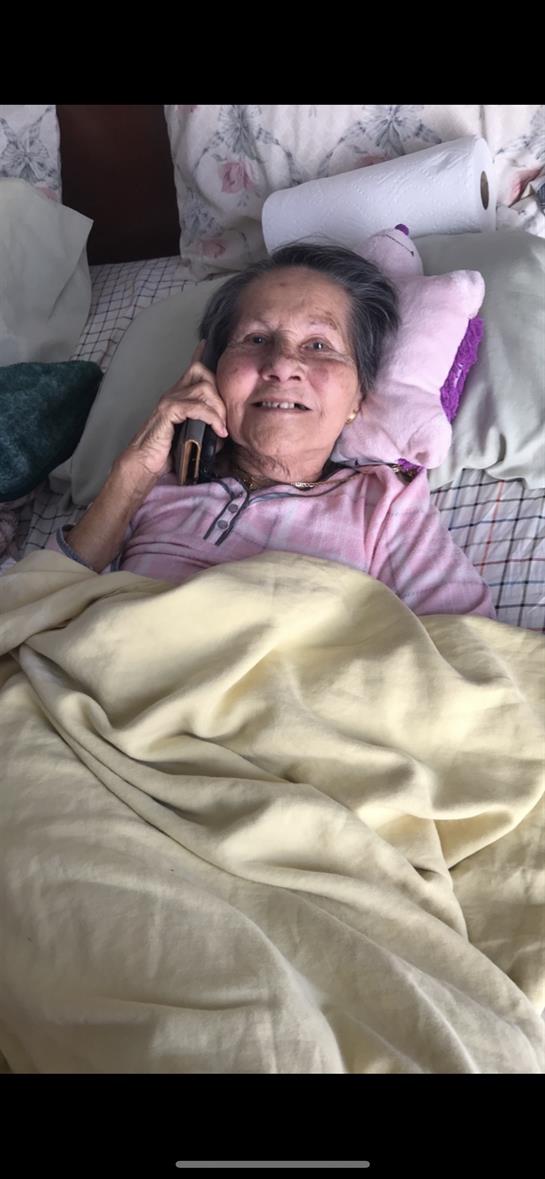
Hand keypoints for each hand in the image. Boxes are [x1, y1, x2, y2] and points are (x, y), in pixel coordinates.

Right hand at [116, 341, 227, 491]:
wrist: (145, 462)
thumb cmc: (167, 452)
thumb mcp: (193, 436)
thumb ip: (207, 427)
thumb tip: (226, 430)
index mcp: (178, 396)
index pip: (191, 368)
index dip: (200, 355)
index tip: (205, 345)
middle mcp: (173, 393)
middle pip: (204, 374)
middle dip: (221, 395)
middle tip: (225, 419)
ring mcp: (169, 400)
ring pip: (204, 388)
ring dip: (219, 409)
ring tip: (222, 428)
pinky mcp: (168, 411)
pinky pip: (197, 406)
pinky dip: (211, 417)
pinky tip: (217, 430)